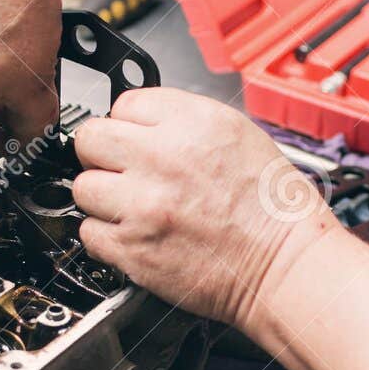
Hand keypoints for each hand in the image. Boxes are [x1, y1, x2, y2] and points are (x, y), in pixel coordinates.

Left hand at [72, 89, 342, 329]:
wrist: (284, 266)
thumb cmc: (274, 209)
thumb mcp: (239, 136)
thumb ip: (184, 124)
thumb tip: (142, 125)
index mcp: (193, 123)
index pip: (124, 104)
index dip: (129, 126)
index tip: (137, 142)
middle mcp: (162, 157)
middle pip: (90, 140)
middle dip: (103, 155)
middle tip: (122, 172)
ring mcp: (142, 205)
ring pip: (83, 188)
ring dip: (101, 198)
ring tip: (131, 208)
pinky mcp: (132, 248)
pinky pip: (89, 233)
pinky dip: (106, 237)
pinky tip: (133, 236)